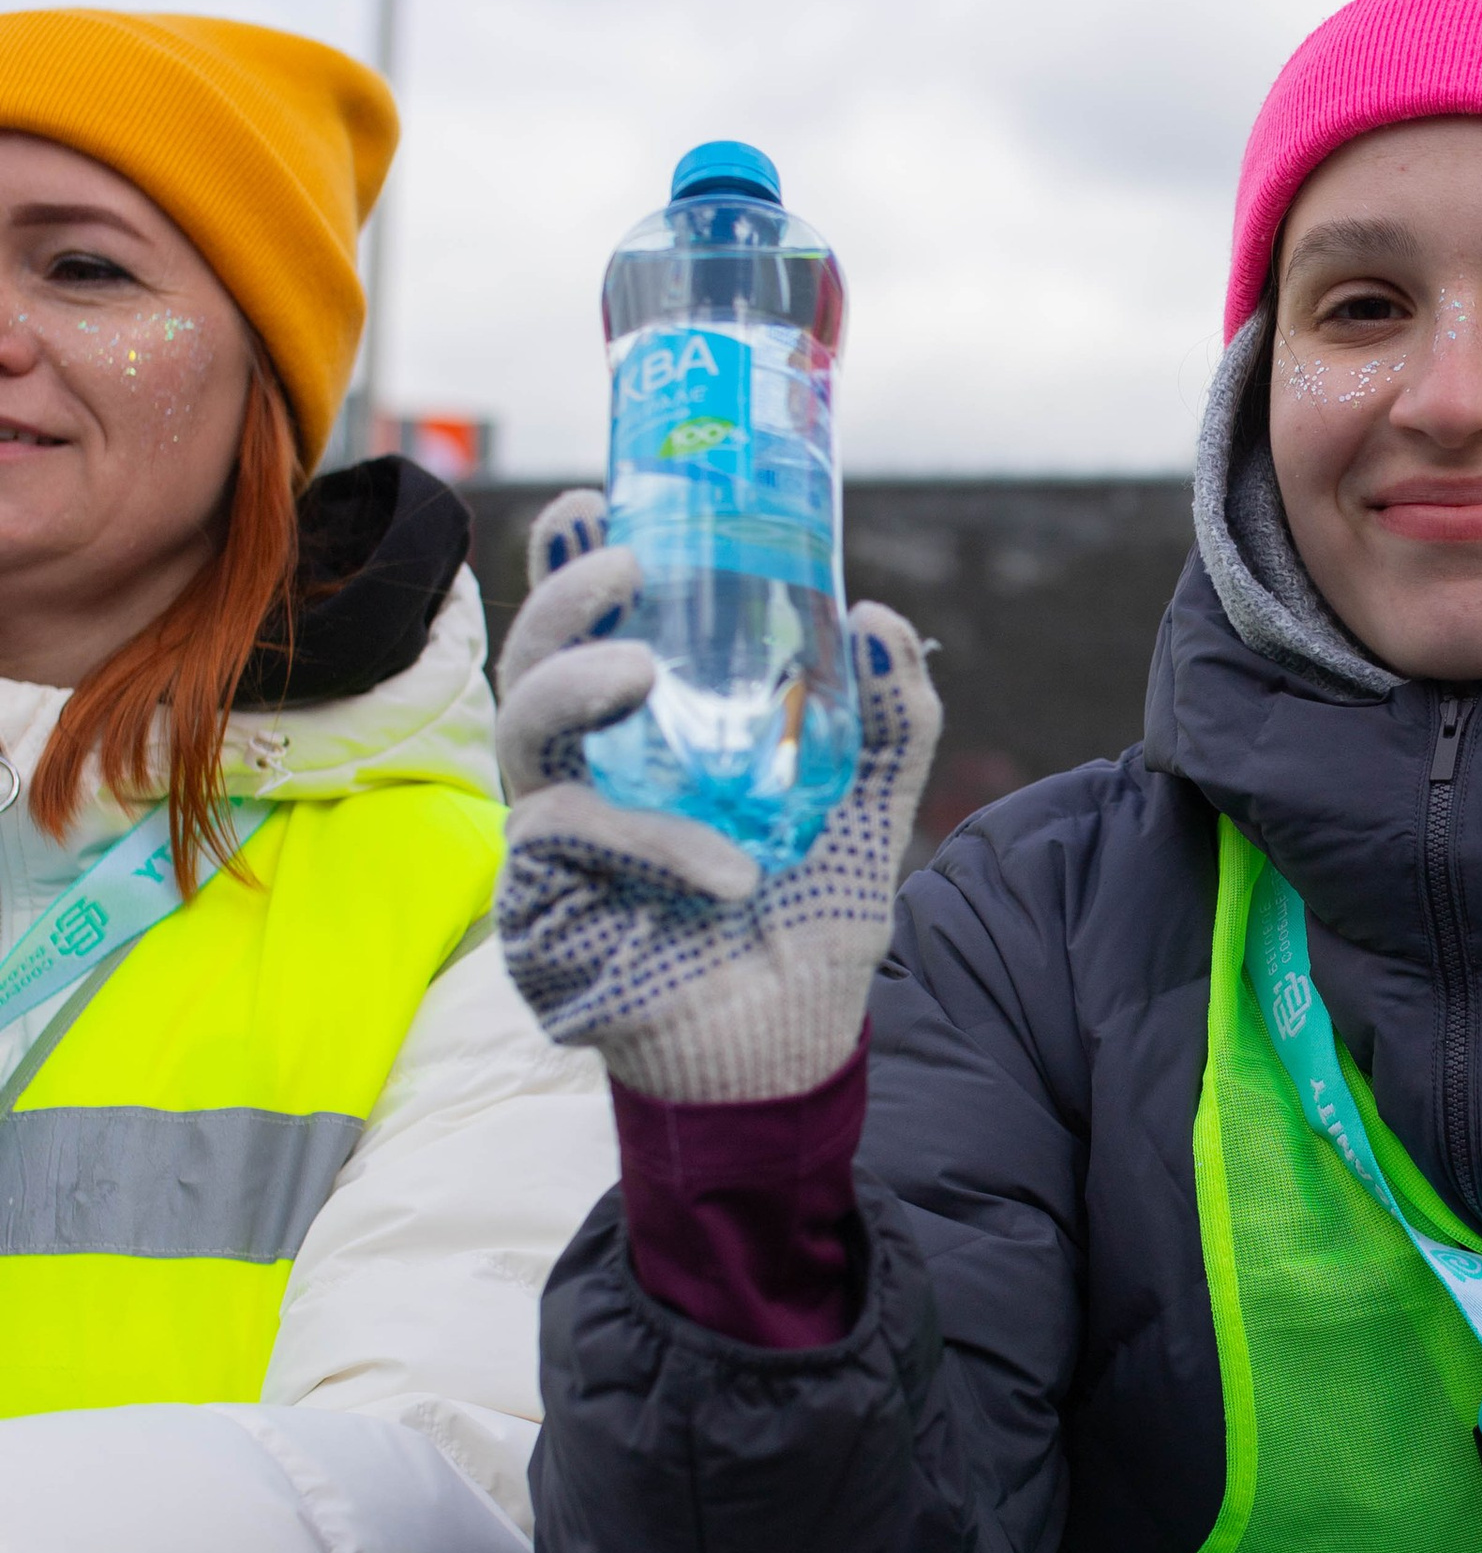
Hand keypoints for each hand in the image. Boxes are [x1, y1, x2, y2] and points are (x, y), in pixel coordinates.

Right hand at [491, 489, 943, 1103]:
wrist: (790, 1052)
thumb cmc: (805, 928)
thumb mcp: (865, 814)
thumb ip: (887, 723)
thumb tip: (881, 616)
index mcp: (652, 741)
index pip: (600, 633)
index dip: (581, 562)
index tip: (598, 500)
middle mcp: (591, 775)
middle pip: (534, 661)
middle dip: (563, 596)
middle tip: (622, 560)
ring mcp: (557, 840)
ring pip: (522, 734)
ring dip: (575, 686)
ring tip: (641, 672)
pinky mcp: (542, 906)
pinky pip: (569, 840)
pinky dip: (651, 842)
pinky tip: (725, 871)